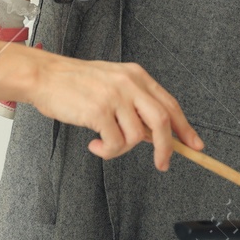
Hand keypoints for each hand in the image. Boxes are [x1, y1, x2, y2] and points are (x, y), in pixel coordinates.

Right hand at [18, 47, 203, 170]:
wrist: (45, 76)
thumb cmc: (75, 83)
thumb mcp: (112, 84)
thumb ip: (135, 103)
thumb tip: (155, 134)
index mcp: (137, 76)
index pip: (169, 104)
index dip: (184, 127)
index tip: (195, 145)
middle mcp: (130, 84)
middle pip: (162, 121)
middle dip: (167, 147)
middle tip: (163, 164)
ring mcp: (115, 97)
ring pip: (136, 137)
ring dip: (122, 149)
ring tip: (105, 144)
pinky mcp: (99, 112)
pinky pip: (115, 144)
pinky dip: (107, 152)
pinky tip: (95, 144)